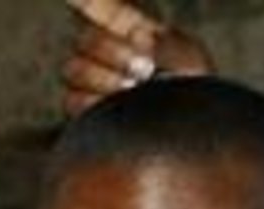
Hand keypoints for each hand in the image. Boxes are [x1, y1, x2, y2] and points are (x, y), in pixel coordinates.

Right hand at [63, 0, 213, 115]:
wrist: (180, 139)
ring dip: (104, 80)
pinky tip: (117, 107)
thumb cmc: (191, 100)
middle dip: (113, 52)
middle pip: (85, 39)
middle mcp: (108, 56)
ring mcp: (92, 85)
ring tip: (132, 93)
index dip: (88, 1)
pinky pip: (72, 100)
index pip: (101, 8)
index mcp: (132, 33)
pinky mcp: (84, 114)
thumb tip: (139, 36)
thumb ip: (170, 43)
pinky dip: (95, 103)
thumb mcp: (191, 64)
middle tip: (142, 70)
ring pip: (74, 69)